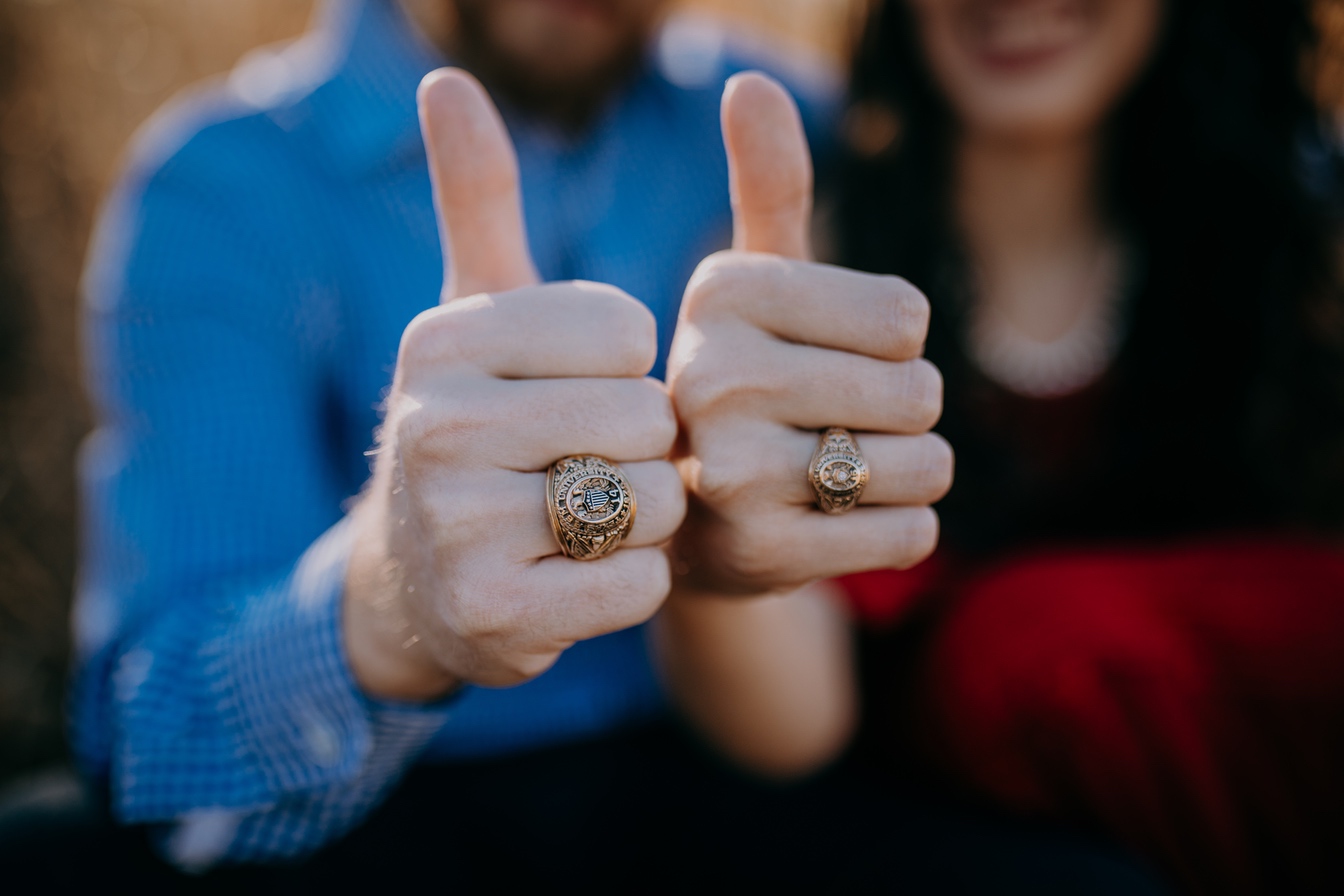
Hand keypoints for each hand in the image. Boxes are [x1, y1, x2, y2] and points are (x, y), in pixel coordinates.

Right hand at [344, 70, 685, 700]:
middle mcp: (437, 423)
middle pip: (649, 419)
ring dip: (643, 518)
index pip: (629, 333)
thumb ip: (476, 201)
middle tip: (579, 470)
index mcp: (446, 339)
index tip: (572, 395)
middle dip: (642, 451)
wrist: (413, 584)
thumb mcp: (471, 319)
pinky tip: (576, 579)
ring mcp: (457, 526)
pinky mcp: (493, 615)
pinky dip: (632, 583)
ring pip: (654, 501)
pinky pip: (641, 583)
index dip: (628, 372)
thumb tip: (446, 79)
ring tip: (577, 523)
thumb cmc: (472, 431)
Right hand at [666, 73, 950, 595]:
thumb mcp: (744, 290)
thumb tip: (750, 83)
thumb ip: (766, 188)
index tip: (818, 359)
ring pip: (926, 467)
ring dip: (904, 474)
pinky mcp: (760, 557)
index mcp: (718, 297)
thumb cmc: (732, 386)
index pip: (907, 317)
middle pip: (921, 392)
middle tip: (829, 426)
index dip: (890, 342)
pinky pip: (912, 535)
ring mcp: (731, 476)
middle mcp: (711, 379)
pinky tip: (833, 525)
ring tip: (833, 475)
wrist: (676, 521)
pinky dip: (896, 531)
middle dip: (900, 413)